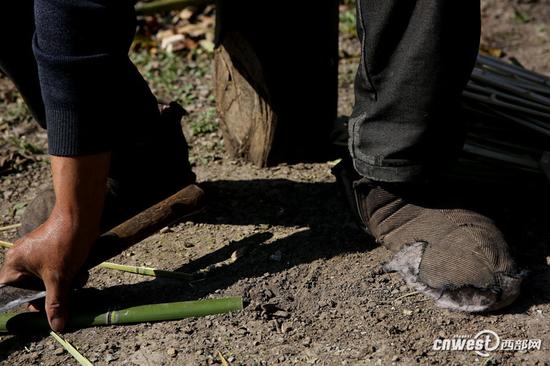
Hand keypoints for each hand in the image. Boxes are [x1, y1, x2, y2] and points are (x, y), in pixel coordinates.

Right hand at [0, 207, 96, 330]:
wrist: (82, 217)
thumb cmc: (65, 243)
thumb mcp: (60, 278)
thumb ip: (56, 303)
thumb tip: (57, 326)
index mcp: (14, 264)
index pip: (12, 293)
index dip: (27, 303)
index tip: (42, 309)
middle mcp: (22, 259)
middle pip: (34, 288)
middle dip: (54, 292)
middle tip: (66, 292)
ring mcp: (39, 254)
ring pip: (50, 280)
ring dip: (66, 283)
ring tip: (76, 277)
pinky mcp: (54, 250)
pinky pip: (59, 270)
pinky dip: (70, 273)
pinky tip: (81, 271)